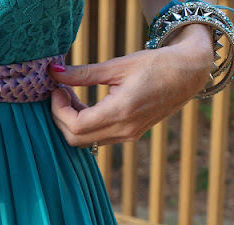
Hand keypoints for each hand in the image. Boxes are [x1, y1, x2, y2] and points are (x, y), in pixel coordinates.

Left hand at [49, 24, 214, 147]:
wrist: (188, 75)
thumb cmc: (156, 65)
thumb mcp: (118, 66)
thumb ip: (83, 74)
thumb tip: (54, 73)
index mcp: (121, 111)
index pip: (76, 125)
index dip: (58, 110)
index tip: (56, 90)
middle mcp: (124, 130)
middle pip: (75, 139)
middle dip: (60, 117)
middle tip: (60, 92)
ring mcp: (127, 136)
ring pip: (84, 141)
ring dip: (70, 121)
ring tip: (70, 96)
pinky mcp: (129, 136)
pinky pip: (96, 139)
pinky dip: (83, 125)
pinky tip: (83, 105)